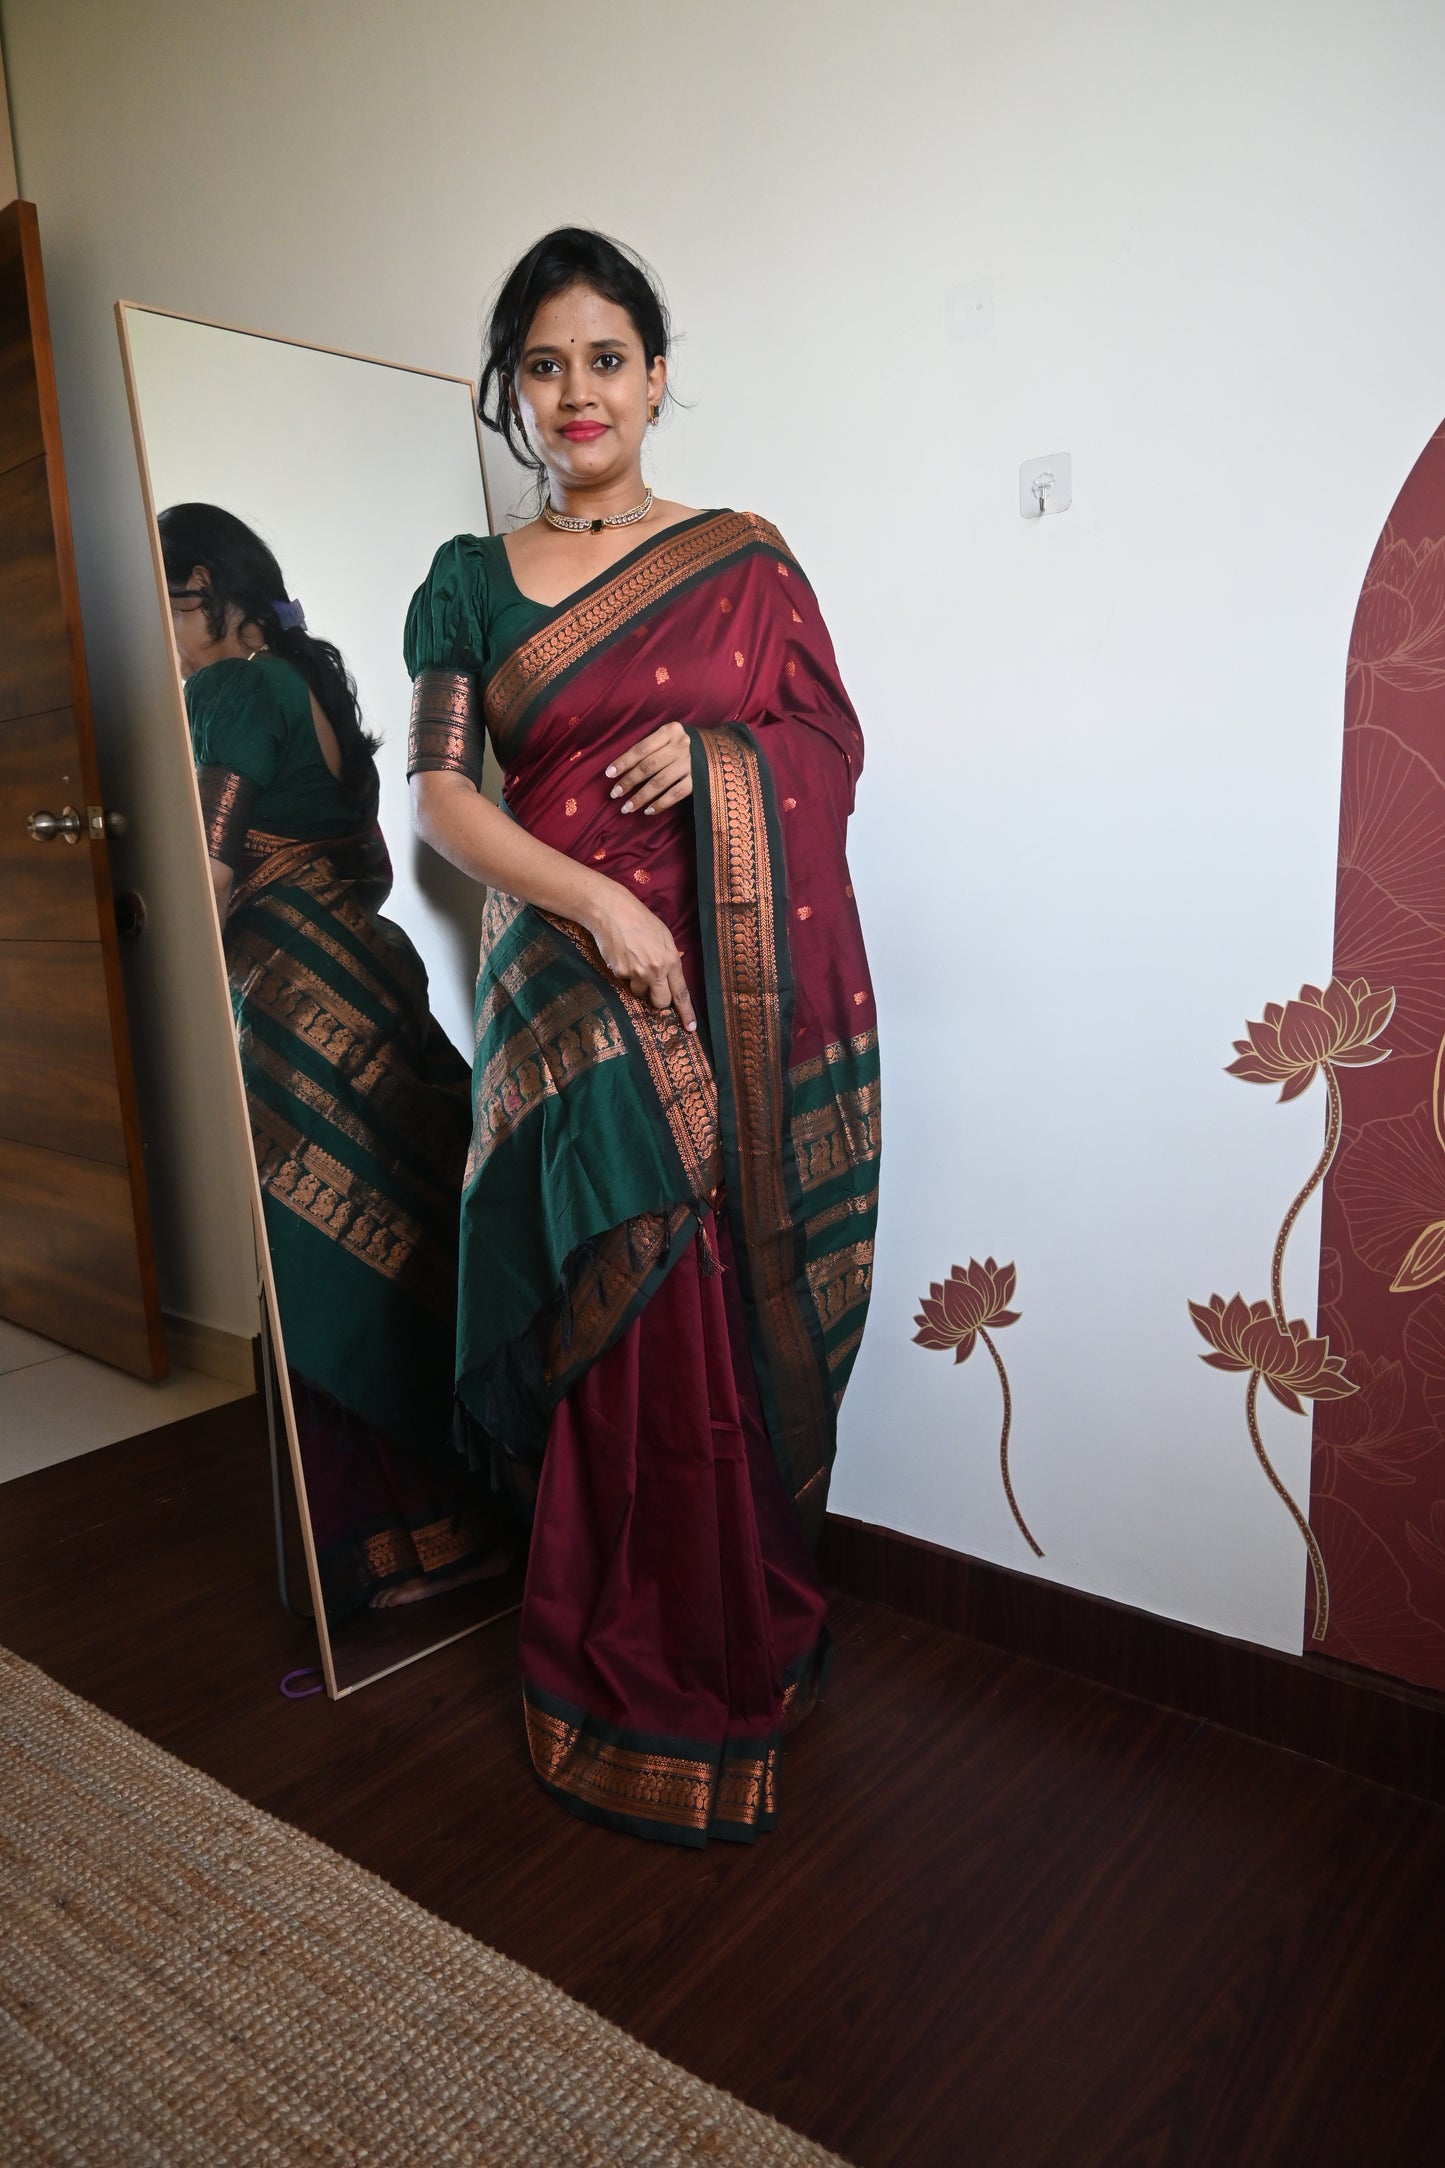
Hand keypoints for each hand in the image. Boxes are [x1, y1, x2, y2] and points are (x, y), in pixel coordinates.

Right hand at [583, 876, 697, 1031]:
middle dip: (657, 998)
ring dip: (638, 983)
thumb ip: (670, 957)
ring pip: (639, 992)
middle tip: (652, 983)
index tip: (691, 1028)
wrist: (611, 911)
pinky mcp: (618, 972)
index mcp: (670, 961)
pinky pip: (623, 981)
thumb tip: (673, 974)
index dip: (686, 1012)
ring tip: (634, 959)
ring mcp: (635, 973)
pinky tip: (622, 955)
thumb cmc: (640, 920)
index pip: (681, 993)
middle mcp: (654, 971)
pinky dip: (623, 972)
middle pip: (660, 1002)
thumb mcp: (664, 935)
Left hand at [605, 721, 691, 816]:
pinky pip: (675, 794)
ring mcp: (691, 764)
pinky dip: (660, 804)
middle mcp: (681, 746)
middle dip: (628, 782)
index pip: (641, 748)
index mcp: (670, 731)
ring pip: (659, 783)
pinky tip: (648, 811)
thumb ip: (652, 746)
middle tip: (614, 794)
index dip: (623, 762)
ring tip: (626, 808)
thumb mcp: (671, 736)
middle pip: (648, 767)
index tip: (609, 774)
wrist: (722, 750)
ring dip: (640, 797)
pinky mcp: (699, 780)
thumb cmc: (686, 744)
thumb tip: (623, 767)